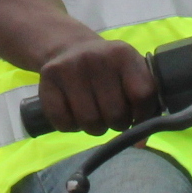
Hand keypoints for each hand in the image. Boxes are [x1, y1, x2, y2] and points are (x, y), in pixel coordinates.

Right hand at [37, 37, 156, 135]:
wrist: (70, 48)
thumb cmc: (108, 69)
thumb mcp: (130, 73)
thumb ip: (143, 103)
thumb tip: (140, 143)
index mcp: (124, 54)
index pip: (142, 95)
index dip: (142, 114)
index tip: (136, 116)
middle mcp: (97, 57)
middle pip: (115, 114)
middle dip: (116, 123)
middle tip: (111, 115)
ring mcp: (70, 66)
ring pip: (90, 122)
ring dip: (94, 127)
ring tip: (94, 114)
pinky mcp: (48, 78)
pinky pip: (63, 123)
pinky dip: (71, 126)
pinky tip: (74, 112)